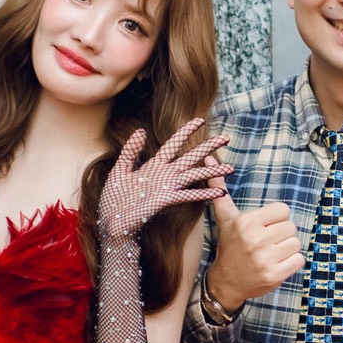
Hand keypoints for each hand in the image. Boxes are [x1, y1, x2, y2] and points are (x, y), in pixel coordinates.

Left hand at [97, 118, 231, 240]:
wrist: (112, 222)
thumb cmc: (113, 198)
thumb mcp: (119, 170)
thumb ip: (130, 151)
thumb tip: (141, 130)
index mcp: (153, 165)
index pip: (173, 144)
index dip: (186, 132)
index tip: (199, 120)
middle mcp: (164, 175)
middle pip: (191, 156)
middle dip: (208, 147)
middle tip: (225, 137)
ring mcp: (167, 187)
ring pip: (194, 175)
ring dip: (212, 171)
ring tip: (230, 168)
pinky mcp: (166, 200)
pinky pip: (188, 195)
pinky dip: (204, 193)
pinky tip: (218, 193)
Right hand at [205, 188, 303, 309]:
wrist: (226, 282)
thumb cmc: (229, 245)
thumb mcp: (225, 217)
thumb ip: (220, 188)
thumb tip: (208, 158)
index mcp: (246, 222)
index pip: (283, 210)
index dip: (276, 218)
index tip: (265, 227)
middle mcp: (256, 240)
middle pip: (291, 227)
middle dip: (282, 234)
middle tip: (267, 242)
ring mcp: (265, 259)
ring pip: (296, 243)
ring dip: (287, 249)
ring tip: (272, 253)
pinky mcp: (274, 275)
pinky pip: (299, 260)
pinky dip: (292, 262)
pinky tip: (277, 264)